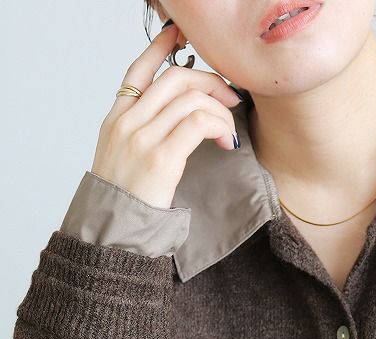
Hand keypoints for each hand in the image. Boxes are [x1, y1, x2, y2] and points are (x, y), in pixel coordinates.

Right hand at [90, 23, 241, 208]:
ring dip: (220, 108)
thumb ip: (143, 135)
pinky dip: (220, 125)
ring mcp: (143, 138)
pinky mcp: (161, 158)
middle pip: (175, 78)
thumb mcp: (122, 159)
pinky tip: (227, 141)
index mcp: (117, 118)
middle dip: (210, 80)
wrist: (112, 232)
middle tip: (231, 96)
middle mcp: (128, 122)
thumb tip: (179, 122)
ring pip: (191, 98)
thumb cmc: (124, 202)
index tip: (181, 36)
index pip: (139, 69)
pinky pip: (199, 122)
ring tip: (229, 129)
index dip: (161, 47)